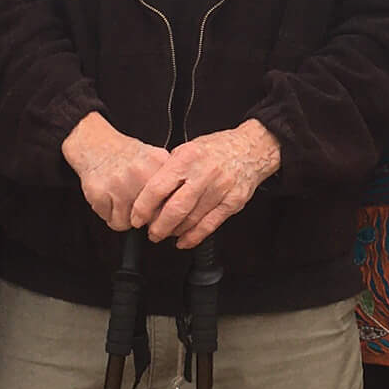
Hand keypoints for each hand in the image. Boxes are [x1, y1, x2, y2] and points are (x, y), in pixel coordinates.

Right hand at [62, 112, 170, 230]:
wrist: (96, 145)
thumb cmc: (127, 158)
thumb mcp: (154, 160)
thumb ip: (170, 182)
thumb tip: (179, 212)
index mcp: (158, 163)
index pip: (171, 202)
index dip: (167, 213)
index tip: (163, 215)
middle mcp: (140, 172)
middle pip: (151, 217)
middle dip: (146, 218)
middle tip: (139, 205)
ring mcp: (118, 183)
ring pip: (129, 222)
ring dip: (126, 217)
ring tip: (122, 198)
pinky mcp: (100, 193)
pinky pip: (111, 220)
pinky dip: (110, 214)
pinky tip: (110, 199)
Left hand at [132, 120, 281, 247]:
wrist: (251, 149)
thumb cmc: (217, 149)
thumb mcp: (188, 148)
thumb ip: (169, 169)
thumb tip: (147, 193)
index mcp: (188, 158)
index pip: (158, 187)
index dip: (144, 207)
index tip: (137, 218)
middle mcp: (204, 173)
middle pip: (175, 209)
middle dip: (158, 226)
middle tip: (151, 232)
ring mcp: (220, 189)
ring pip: (191, 220)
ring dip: (174, 232)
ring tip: (166, 234)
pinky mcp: (232, 202)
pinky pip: (209, 225)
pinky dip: (194, 237)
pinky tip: (184, 240)